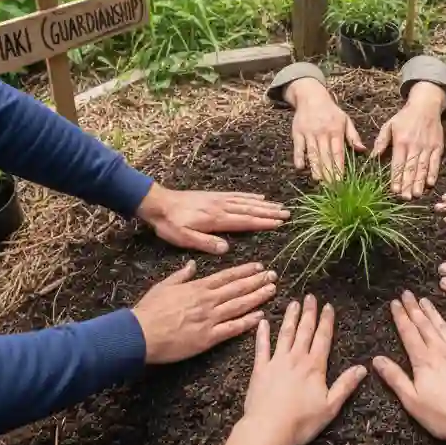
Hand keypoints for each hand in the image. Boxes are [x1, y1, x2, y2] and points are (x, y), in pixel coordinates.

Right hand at [132, 261, 276, 363]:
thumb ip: (181, 275)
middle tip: (274, 276)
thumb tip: (193, 264)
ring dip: (258, 297)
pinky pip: (232, 328)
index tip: (259, 267)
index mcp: (197, 287)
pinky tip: (260, 316)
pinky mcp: (208, 338)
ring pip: (239, 306)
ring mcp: (209, 319)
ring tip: (272, 290)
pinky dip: (247, 322)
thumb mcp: (164, 285)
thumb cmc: (149, 310)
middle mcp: (207, 300)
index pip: (227, 276)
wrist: (140, 334)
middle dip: (257, 281)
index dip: (245, 271)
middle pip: (238, 288)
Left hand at [138, 183, 288, 253]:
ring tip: (279, 205)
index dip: (263, 222)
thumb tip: (225, 249)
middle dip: (269, 211)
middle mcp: (221, 207)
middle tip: (287, 213)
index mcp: (215, 219)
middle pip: (250, 209)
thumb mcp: (183, 238)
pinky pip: (236, 195)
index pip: (244, 221)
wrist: (158, 203)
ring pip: (246, 201)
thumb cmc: (170, 224)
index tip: (279, 223)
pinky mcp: (214, 195)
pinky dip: (250, 195)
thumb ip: (205, 243)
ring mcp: (218, 199)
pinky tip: (258, 196)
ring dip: (264, 203)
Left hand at [242, 295, 366, 444]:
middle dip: (309, 313)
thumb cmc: (302, 421)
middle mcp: (296, 358)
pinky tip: (263, 322)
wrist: (269, 428)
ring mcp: (277, 361)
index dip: (326, 321)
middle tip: (310, 296)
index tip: (328, 306)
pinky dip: (262, 334)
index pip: (323, 338)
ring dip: (290, 318)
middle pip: (304, 331)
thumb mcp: (330, 406)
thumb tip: (363, 368)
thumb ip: (345, 385)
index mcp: (314, 366)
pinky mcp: (260, 369)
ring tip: (293, 303)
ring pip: (285, 334)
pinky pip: (261, 347)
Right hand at [287, 78, 364, 180]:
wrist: (311, 96)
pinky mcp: (298, 132)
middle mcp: (322, 133)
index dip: (339, 167)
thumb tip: (362, 150)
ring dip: (315, 168)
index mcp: (336, 130)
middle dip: (328, 172)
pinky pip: (298, 147)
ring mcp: (309, 133)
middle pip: (325, 156)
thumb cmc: (331, 111)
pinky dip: (299, 157)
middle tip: (331, 186)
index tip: (341, 180)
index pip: (338, 152)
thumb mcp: (345, 120)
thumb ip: (353, 136)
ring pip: (313, 153)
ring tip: (318, 180)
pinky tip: (300, 167)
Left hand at [372, 82, 445, 197]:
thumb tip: (372, 157)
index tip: (394, 190)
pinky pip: (435, 162)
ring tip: (416, 194)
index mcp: (401, 141)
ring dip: (419, 182)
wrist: (426, 105)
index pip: (398, 163)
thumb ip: (381, 142)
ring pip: (423, 167)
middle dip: (407, 184)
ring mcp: (427, 147)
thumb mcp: (389, 125)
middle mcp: (414, 145)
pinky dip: (433, 172)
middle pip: (410, 168)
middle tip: (405, 198)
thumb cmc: (405, 117)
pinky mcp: (438, 147)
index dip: (396, 177)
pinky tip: (430, 183)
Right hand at [373, 292, 445, 444]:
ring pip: (442, 326)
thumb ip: (395, 378)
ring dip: (432, 312)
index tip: (394, 302)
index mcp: (423, 360)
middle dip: (413, 308)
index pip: (408, 333)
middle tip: (407, 293)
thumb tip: (376, 359)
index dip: (400, 317)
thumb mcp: (412, 400)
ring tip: (424, 299)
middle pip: (424, 325)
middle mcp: (440, 350)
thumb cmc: (442, 415)